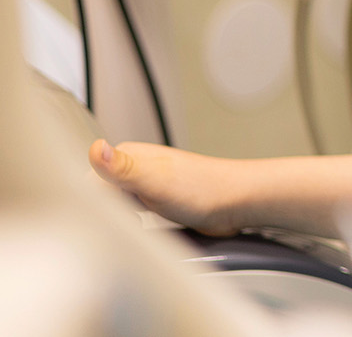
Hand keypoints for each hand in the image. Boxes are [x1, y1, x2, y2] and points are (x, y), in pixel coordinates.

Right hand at [88, 140, 244, 235]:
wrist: (237, 203)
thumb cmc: (203, 190)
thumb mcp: (154, 180)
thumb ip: (122, 167)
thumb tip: (95, 149)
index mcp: (127, 156)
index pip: (85, 181)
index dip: (88, 204)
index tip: (101, 218)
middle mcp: (133, 168)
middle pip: (96, 195)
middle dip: (101, 214)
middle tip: (119, 227)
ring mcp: (144, 186)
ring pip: (112, 207)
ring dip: (115, 221)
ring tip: (129, 229)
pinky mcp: (155, 203)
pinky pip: (130, 217)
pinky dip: (130, 227)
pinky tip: (138, 232)